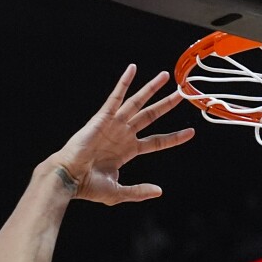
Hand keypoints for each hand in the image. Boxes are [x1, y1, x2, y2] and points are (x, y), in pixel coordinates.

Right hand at [50, 64, 193, 204]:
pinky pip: (116, 97)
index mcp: (128, 150)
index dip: (174, 137)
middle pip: (151, 116)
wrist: (70, 177)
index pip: (157, 142)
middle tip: (182, 93)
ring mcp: (115, 124)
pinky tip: (133, 69)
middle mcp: (124, 134)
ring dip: (151, 89)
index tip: (190, 132)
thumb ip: (139, 191)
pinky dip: (124, 83)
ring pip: (138, 103)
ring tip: (165, 76)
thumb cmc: (89, 186)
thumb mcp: (118, 192)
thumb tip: (159, 191)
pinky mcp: (103, 117)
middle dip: (166, 104)